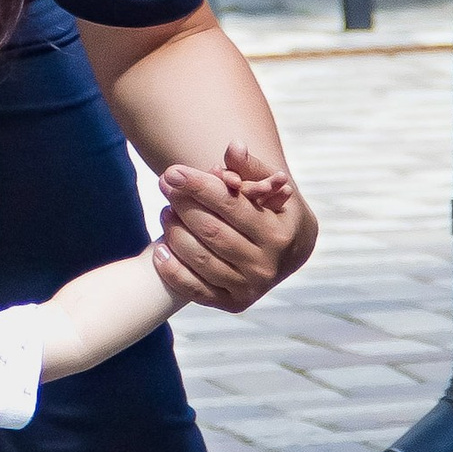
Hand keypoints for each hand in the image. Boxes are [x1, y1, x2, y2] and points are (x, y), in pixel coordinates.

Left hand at [155, 140, 315, 313]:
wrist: (292, 251)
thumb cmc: (274, 210)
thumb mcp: (271, 186)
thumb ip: (250, 167)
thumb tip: (233, 148)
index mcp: (278, 233)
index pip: (231, 206)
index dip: (199, 187)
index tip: (173, 172)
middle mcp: (266, 265)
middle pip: (211, 231)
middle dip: (182, 205)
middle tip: (165, 184)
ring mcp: (249, 288)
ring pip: (199, 258)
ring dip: (174, 232)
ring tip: (166, 211)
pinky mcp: (234, 303)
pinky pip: (193, 289)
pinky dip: (172, 270)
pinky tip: (160, 249)